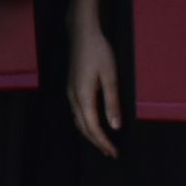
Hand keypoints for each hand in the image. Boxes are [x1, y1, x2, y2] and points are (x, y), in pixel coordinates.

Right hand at [67, 16, 121, 157]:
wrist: (82, 32)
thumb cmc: (98, 51)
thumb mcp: (110, 76)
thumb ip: (112, 102)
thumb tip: (115, 126)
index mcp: (83, 96)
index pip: (93, 127)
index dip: (103, 142)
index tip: (114, 152)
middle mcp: (73, 97)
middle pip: (83, 127)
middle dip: (97, 142)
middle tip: (111, 152)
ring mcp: (70, 92)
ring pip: (78, 121)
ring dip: (90, 134)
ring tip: (103, 142)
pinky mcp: (71, 87)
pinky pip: (77, 113)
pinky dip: (85, 124)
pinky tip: (94, 124)